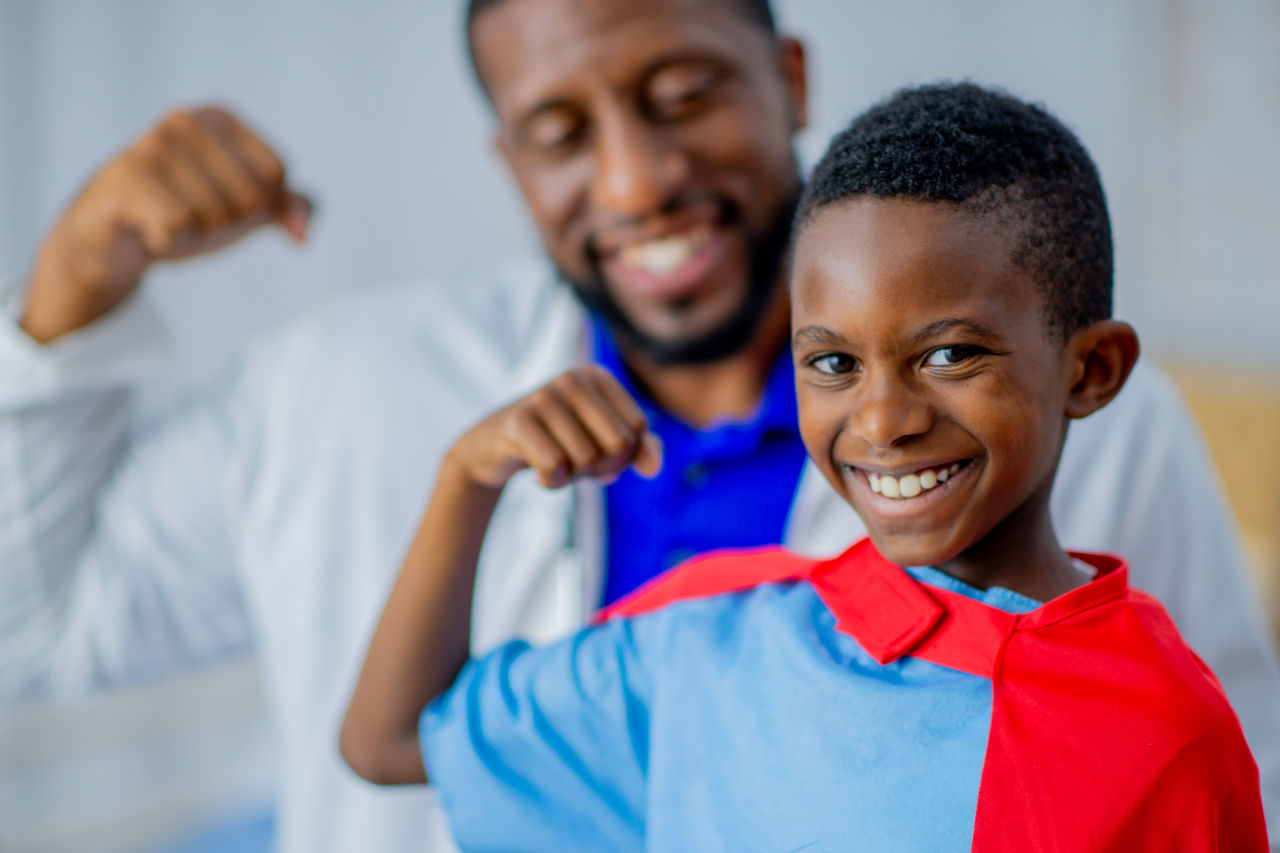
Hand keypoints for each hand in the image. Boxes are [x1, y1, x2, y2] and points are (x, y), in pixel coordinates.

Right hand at [21, 105, 311, 342]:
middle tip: (185, 213)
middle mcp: (184, 120)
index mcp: (218, 117)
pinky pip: (179, 226)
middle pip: (251, 198)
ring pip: (216, 216)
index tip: (215, 199)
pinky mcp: (124, 179)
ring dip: (194, 235)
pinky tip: (144, 228)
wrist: (109, 242)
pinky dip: (168, 241)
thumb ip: (286, 207)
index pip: (277, 176)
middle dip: (225, 223)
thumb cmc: (179, 213)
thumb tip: (302, 230)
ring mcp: (150, 145)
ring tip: (162, 219)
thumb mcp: (242, 209)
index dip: (255, 207)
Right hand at [449, 366, 662, 489]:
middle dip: (603, 469)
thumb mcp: (600, 443)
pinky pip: (556, 467)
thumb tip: (654, 468)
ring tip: (556, 466)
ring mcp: (543, 397)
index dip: (625, 457)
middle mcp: (572, 379)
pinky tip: (539, 476)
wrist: (491, 448)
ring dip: (574, 478)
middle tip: (579, 467)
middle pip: (618, 444)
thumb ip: (638, 450)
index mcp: (597, 376)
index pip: (638, 429)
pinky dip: (552, 483)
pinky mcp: (518, 421)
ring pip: (587, 459)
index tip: (599, 456)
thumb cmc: (556, 442)